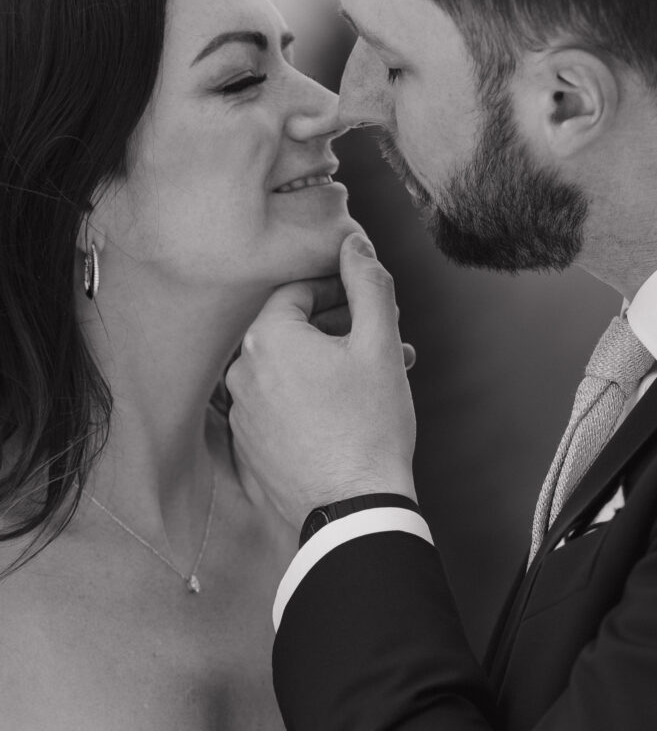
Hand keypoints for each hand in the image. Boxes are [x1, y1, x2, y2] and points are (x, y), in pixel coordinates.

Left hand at [226, 232, 416, 529]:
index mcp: (265, 338)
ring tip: (374, 379)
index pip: (296, 291)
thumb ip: (368, 282)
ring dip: (327, 365)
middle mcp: (240, 371)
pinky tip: (346, 410)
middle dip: (339, 329)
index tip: (366, 303)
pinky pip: (277, 405)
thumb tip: (354, 242)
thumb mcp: (378, 343)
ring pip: (287, 370)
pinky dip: (308, 398)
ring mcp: (240, 413)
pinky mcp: (247, 447)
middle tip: (380, 340)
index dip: (336, 290)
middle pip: (291, 330)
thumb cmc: (368, 425)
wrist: (352, 511)